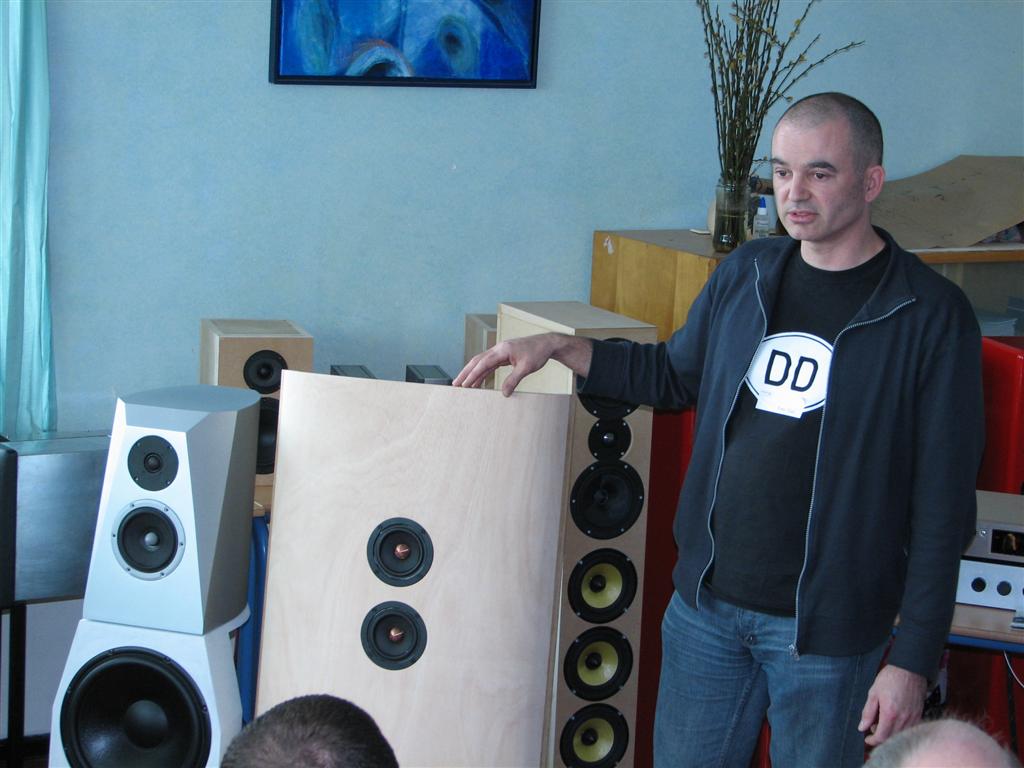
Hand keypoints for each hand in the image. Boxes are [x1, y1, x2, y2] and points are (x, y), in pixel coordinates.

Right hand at [453, 333, 591, 396]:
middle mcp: (498, 349)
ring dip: (472, 373)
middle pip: (477, 361)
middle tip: (455, 384)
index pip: (483, 363)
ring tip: (463, 385)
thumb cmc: (538, 353)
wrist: (547, 344)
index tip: (465, 384)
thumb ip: (514, 380)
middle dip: (465, 373)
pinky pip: (489, 365)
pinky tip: (478, 382)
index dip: (473, 374)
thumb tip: (504, 393)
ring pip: (482, 363)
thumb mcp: (526, 368)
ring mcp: (500, 352)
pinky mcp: (504, 356)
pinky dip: (482, 373)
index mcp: (502, 350)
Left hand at [858, 664, 927, 746]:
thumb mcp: (873, 693)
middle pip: (891, 738)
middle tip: (873, 728)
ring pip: (901, 735)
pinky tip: (894, 720)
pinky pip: (909, 729)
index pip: (882, 737)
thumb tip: (862, 727)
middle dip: (880, 737)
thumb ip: (868, 712)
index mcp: (890, 714)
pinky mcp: (919, 715)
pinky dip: (900, 729)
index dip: (873, 741)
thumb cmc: (890, 678)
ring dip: (890, 733)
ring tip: (882, 722)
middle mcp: (903, 719)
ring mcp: (913, 718)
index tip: (867, 738)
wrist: (909, 669)